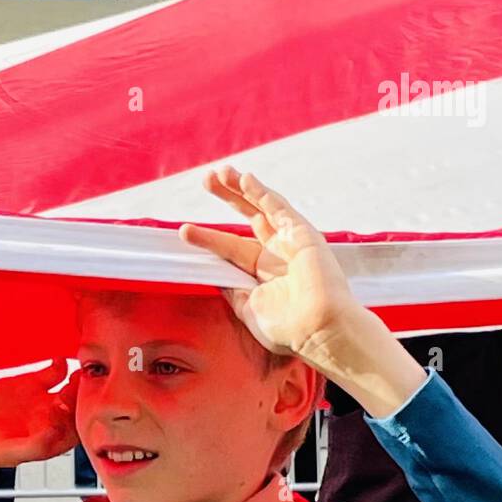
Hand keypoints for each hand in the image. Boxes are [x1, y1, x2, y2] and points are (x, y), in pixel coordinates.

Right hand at [0, 360, 79, 484]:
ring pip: (71, 387)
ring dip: (77, 378)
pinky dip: (60, 364)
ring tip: (76, 370)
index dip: (84, 419)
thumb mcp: (8, 452)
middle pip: (80, 407)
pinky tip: (57, 360)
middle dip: (85, 395)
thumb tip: (55, 434)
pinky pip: (54, 372)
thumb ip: (34, 447)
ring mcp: (43, 401)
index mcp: (52, 441)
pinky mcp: (31, 383)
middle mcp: (52, 421)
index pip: (80, 430)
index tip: (79, 408)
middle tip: (83, 383)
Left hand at [178, 167, 356, 361]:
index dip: (207, 239)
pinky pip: (278, 207)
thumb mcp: (249, 310)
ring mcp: (289, 242)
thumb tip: (216, 277)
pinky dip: (261, 193)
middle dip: (227, 197)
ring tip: (219, 173)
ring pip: (261, 207)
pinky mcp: (302, 233)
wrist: (317, 329)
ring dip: (240, 189)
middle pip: (246, 219)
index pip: (230, 249)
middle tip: (206, 180)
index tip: (184, 230)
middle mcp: (276, 255)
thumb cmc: (288, 329)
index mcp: (263, 275)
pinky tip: (245, 179)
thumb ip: (233, 292)